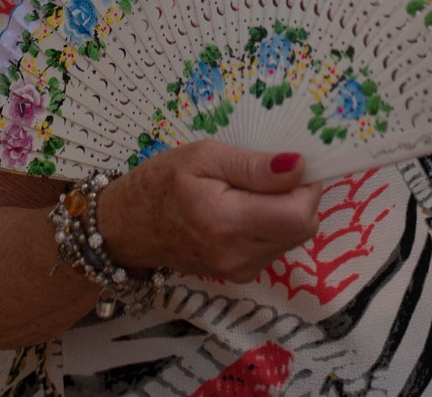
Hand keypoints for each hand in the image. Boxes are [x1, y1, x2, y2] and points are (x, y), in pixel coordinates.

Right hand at [98, 141, 321, 282]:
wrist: (127, 227)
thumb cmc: (160, 183)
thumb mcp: (203, 156)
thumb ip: (253, 165)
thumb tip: (299, 165)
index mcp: (227, 223)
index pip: (299, 214)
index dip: (304, 184)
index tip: (286, 163)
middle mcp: (239, 255)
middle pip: (303, 227)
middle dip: (298, 196)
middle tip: (266, 172)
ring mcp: (241, 270)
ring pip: (294, 237)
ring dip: (285, 210)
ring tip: (248, 190)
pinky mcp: (242, 274)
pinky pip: (277, 245)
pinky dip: (272, 224)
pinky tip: (244, 209)